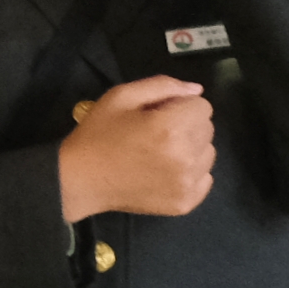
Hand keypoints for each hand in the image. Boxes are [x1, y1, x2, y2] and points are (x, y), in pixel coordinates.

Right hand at [61, 71, 213, 221]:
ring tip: (159, 154)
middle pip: (207, 129)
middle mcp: (186, 156)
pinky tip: (164, 172)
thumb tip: (196, 90)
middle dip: (186, 126)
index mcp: (170, 127)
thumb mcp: (121, 96)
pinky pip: (205, 179)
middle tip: (155, 134)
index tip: (156, 114)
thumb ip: (162, 85)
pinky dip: (189, 174)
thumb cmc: (98, 135)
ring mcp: (188, 183)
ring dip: (190, 150)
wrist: (80, 180)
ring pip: (208, 153)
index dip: (179, 105)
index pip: (202, 106)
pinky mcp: (186, 202)